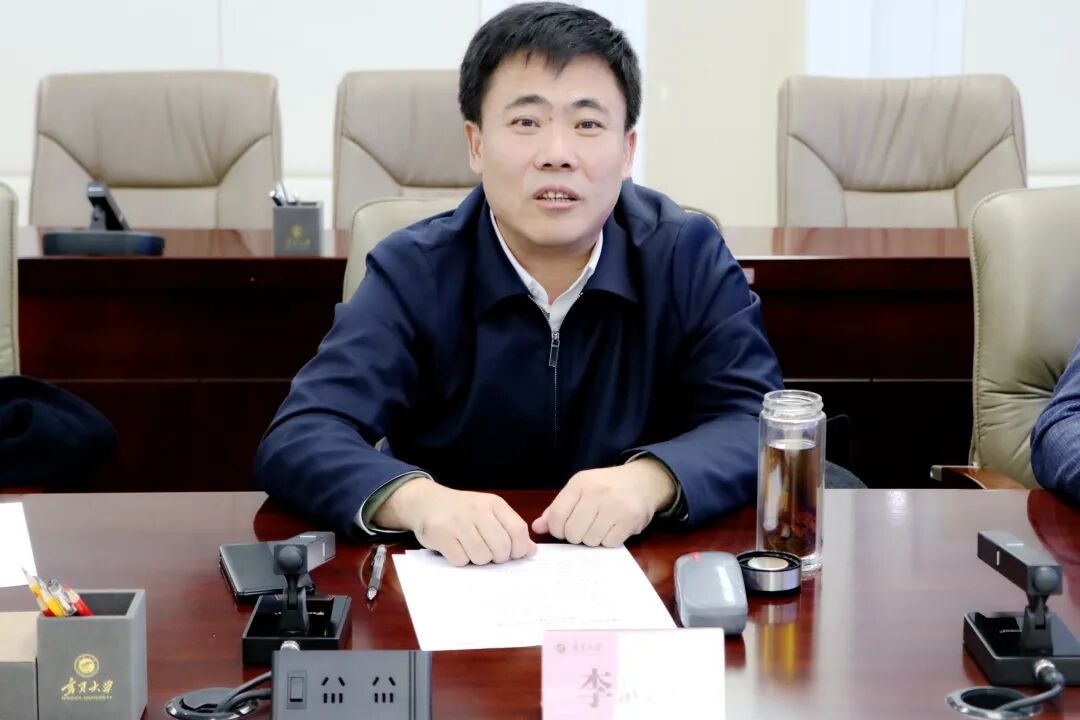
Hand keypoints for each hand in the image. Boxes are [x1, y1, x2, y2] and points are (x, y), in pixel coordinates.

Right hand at [375, 478, 536, 566]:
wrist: (427, 502)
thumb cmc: (463, 510)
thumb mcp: (489, 512)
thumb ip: (510, 529)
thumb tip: (532, 551)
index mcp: (494, 504)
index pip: (518, 530)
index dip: (519, 549)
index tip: (513, 555)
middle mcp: (477, 510)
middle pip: (501, 548)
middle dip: (498, 558)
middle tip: (489, 553)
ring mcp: (458, 522)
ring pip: (482, 557)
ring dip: (478, 560)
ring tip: (470, 549)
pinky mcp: (441, 535)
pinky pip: (461, 560)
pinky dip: (461, 561)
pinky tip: (456, 549)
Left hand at [531, 458, 676, 546]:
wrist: (643, 481)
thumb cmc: (606, 486)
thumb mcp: (580, 489)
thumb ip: (557, 508)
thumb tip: (537, 527)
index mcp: (580, 483)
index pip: (557, 516)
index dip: (557, 529)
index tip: (564, 529)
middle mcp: (597, 493)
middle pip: (572, 532)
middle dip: (575, 536)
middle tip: (584, 527)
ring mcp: (614, 507)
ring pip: (590, 540)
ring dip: (592, 539)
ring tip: (600, 526)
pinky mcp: (629, 521)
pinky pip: (608, 543)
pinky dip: (608, 541)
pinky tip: (612, 529)